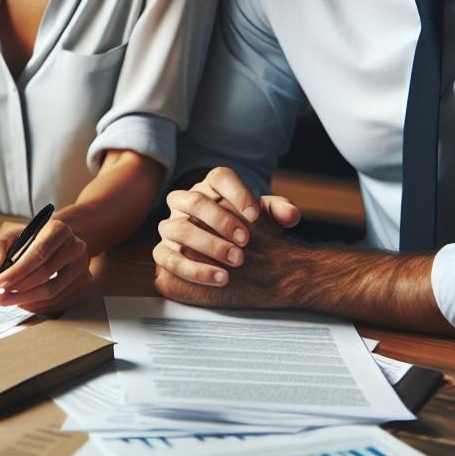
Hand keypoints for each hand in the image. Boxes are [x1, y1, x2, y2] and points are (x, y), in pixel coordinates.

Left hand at [0, 217, 90, 313]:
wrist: (59, 244)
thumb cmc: (34, 241)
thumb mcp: (13, 237)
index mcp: (58, 229)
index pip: (39, 253)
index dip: (18, 271)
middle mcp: (75, 247)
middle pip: (46, 274)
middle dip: (19, 289)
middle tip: (0, 296)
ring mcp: (83, 266)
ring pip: (54, 292)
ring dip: (27, 300)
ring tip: (8, 299)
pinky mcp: (84, 283)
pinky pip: (60, 302)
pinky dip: (39, 306)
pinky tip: (24, 302)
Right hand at [152, 166, 300, 307]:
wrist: (235, 259)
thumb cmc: (248, 233)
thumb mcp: (265, 222)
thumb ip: (278, 213)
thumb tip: (291, 214)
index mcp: (212, 188)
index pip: (219, 178)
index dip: (237, 193)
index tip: (256, 215)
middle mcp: (186, 203)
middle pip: (193, 200)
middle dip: (219, 220)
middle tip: (246, 242)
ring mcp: (171, 227)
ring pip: (174, 228)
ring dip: (205, 244)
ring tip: (236, 262)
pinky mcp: (163, 252)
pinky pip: (164, 256)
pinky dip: (190, 268)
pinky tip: (219, 278)